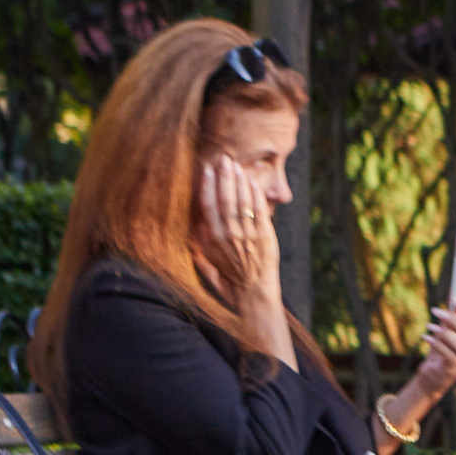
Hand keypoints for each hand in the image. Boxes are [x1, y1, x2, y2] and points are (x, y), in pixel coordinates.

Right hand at [195, 150, 283, 331]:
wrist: (252, 294)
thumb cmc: (229, 280)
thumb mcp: (207, 263)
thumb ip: (198, 245)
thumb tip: (191, 229)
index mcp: (211, 239)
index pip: (207, 206)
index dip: (207, 186)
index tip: (207, 169)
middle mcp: (227, 235)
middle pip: (224, 199)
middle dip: (224, 177)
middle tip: (224, 160)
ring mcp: (247, 234)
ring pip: (241, 201)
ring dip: (238, 181)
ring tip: (236, 165)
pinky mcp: (264, 236)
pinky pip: (259, 210)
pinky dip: (255, 194)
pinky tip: (252, 181)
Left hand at [395, 299, 455, 425]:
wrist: (433, 376)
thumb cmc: (442, 350)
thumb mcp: (447, 328)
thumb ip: (455, 311)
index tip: (453, 300)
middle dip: (452, 320)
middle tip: (436, 311)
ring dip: (442, 333)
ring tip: (429, 328)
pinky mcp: (454, 369)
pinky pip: (447, 353)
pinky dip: (435, 344)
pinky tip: (426, 338)